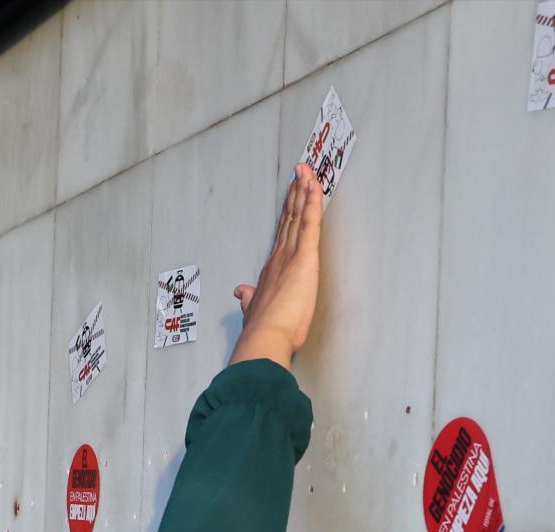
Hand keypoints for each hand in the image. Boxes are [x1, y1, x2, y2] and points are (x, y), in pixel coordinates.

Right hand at [230, 163, 321, 369]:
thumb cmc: (265, 332)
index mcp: (272, 271)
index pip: (282, 236)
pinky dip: (312, 203)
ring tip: (306, 170)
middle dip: (294, 196)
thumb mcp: (254, 312)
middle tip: (299, 173)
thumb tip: (240, 292)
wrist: (266, 338)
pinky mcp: (304, 258)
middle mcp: (279, 258)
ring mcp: (290, 255)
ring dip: (303, 191)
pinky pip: (309, 223)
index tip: (289, 198)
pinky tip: (314, 185)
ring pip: (298, 216)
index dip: (286, 215)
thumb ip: (249, 299)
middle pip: (289, 220)